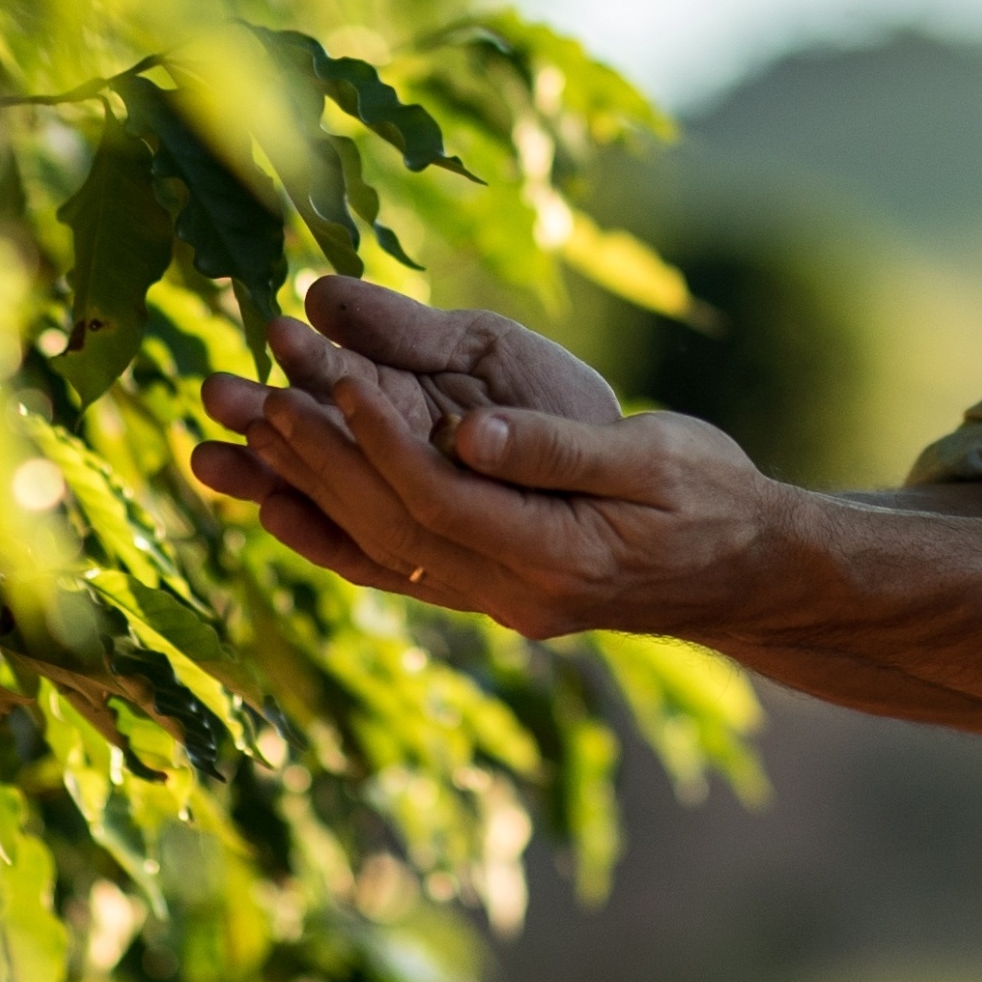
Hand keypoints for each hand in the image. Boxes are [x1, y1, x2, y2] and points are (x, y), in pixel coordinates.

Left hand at [196, 338, 790, 638]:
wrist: (747, 571)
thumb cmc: (716, 498)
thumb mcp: (658, 458)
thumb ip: (562, 450)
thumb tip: (469, 432)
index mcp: (557, 558)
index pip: (441, 498)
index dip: (380, 442)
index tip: (330, 378)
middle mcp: (513, 595)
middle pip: (390, 528)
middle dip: (317, 460)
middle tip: (254, 394)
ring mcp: (499, 602)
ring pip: (380, 551)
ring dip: (305, 493)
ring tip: (234, 442)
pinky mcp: (493, 591)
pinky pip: (397, 566)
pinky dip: (332, 533)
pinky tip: (279, 503)